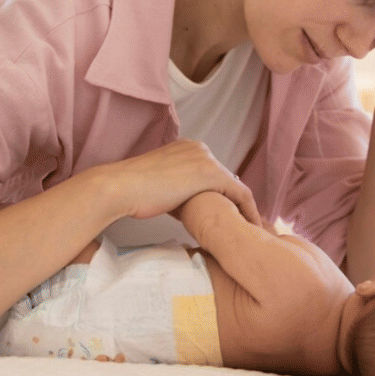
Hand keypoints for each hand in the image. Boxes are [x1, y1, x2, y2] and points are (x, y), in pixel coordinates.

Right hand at [101, 139, 261, 225]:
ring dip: (243, 208)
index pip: (211, 172)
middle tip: (242, 223)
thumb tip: (187, 206)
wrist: (122, 187)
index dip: (221, 194)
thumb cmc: (133, 191)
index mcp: (186, 147)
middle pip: (225, 178)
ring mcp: (206, 159)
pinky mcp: (211, 173)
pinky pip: (240, 194)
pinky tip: (252, 226)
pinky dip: (248, 210)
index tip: (227, 213)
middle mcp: (199, 148)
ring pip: (235, 186)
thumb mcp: (160, 185)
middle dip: (234, 202)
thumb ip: (177, 189)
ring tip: (249, 228)